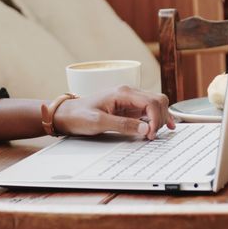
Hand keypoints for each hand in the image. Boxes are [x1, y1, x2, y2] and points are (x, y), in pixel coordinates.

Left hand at [53, 86, 174, 139]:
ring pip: (155, 104)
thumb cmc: (79, 116)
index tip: (151, 134)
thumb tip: (145, 129)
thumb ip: (123, 125)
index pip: (151, 101)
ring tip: (155, 133)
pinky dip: (156, 117)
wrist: (67, 114)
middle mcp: (128, 93)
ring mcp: (129, 99)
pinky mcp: (128, 107)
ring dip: (160, 117)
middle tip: (152, 136)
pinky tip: (160, 127)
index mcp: (123, 92)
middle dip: (160, 118)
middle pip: (158, 100)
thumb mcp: (99, 123)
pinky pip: (148, 110)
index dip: (156, 119)